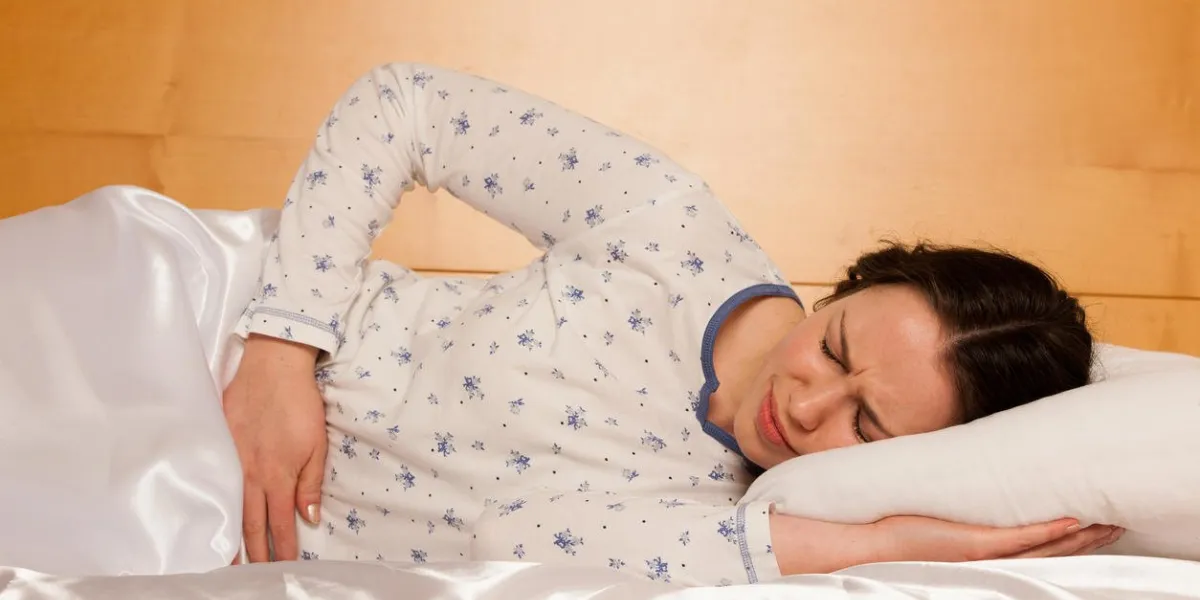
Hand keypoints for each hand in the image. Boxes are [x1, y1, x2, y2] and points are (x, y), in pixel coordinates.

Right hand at [223, 334, 326, 562]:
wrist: (273, 365)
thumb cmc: (300, 403)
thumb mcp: (317, 444)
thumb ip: (310, 483)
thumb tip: (307, 517)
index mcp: (278, 475)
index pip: (279, 523)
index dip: (282, 547)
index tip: (284, 567)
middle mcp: (251, 473)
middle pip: (251, 522)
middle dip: (254, 552)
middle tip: (254, 574)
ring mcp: (232, 459)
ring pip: (231, 506)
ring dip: (232, 534)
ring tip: (228, 559)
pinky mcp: (220, 443)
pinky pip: (218, 482)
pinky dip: (216, 504)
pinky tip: (211, 515)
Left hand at [866, 515, 1123, 563]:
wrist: (869, 545)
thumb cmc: (898, 532)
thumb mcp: (937, 521)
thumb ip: (960, 509)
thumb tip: (967, 479)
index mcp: (986, 558)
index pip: (1039, 552)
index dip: (1072, 542)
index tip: (1097, 526)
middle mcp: (992, 562)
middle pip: (1054, 554)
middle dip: (1089, 541)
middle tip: (1119, 525)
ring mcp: (985, 555)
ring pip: (1046, 550)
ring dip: (1080, 537)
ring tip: (1108, 524)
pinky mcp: (974, 545)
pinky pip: (1020, 540)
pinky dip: (1047, 532)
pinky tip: (1070, 521)